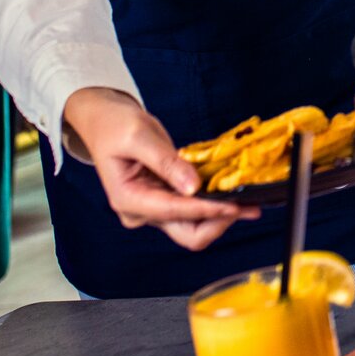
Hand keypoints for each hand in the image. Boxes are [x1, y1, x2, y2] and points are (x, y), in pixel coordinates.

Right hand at [61, 88, 257, 250]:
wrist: (106, 122)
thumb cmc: (116, 125)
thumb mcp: (139, 136)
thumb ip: (166, 162)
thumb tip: (193, 187)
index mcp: (128, 200)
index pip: (175, 212)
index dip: (207, 209)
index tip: (235, 204)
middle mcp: (141, 213)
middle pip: (187, 233)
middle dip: (218, 223)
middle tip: (248, 206)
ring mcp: (153, 210)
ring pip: (193, 226)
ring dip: (220, 216)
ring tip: (249, 200)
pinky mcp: (164, 201)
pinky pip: (192, 211)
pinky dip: (213, 205)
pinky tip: (233, 194)